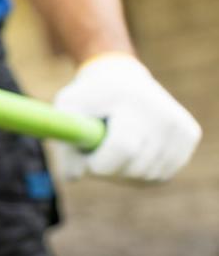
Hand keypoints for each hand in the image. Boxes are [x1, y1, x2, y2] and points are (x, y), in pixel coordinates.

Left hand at [54, 53, 200, 181]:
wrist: (121, 78)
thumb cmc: (89, 96)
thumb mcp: (68, 108)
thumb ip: (64, 142)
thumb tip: (73, 178)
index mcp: (135, 101)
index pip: (123, 148)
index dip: (99, 163)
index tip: (88, 158)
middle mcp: (166, 114)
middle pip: (136, 168)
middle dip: (109, 169)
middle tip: (99, 151)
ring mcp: (181, 126)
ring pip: (149, 177)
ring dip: (125, 172)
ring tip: (115, 146)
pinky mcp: (190, 136)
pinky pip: (162, 176)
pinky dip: (142, 172)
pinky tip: (134, 151)